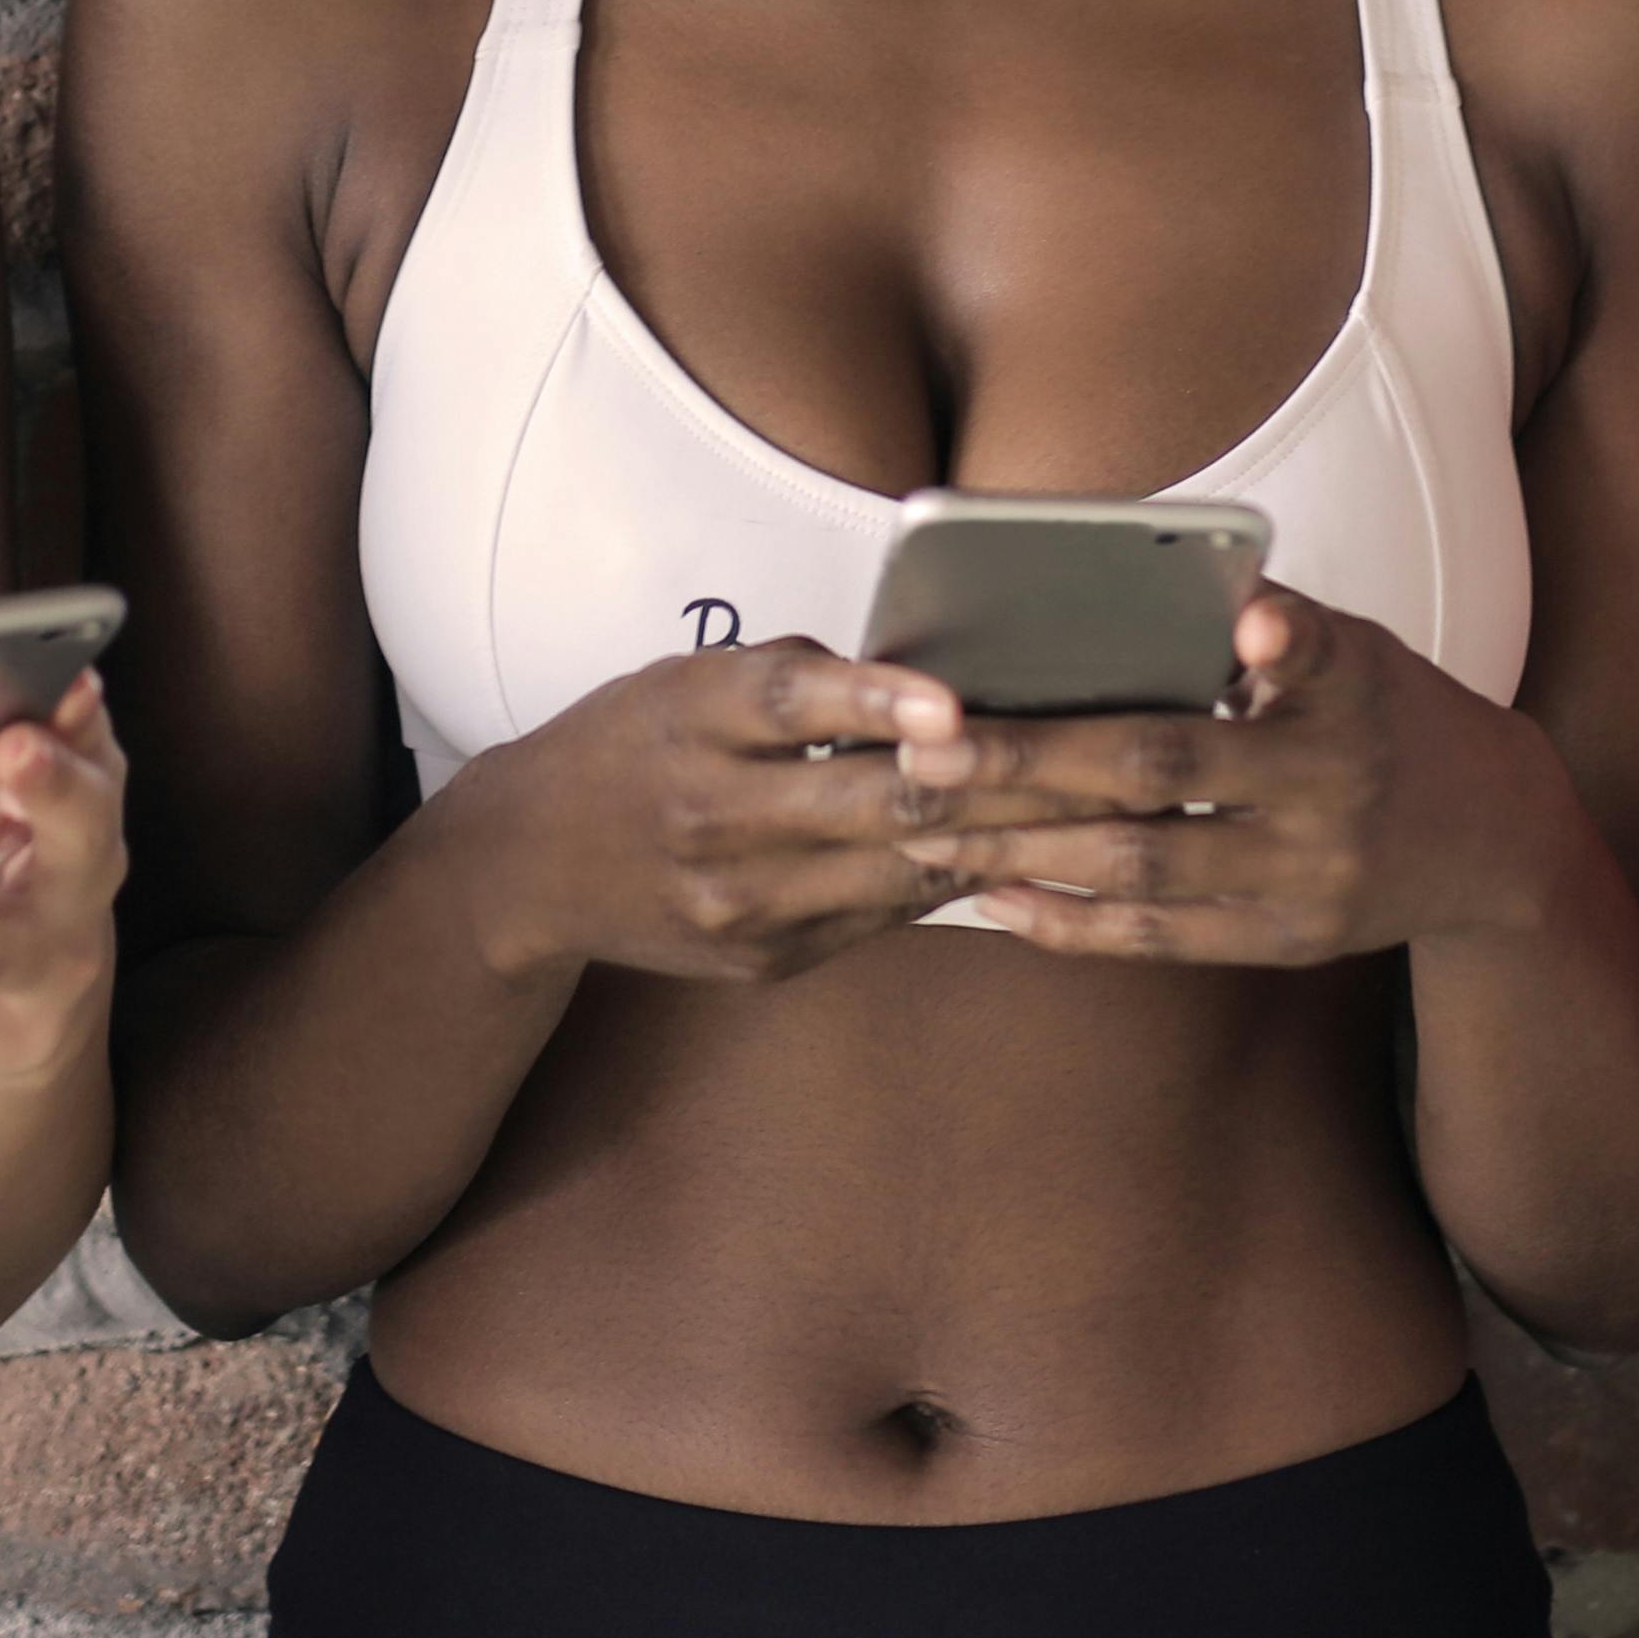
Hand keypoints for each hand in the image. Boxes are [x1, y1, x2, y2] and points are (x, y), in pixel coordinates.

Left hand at [0, 682, 127, 1089]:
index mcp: (90, 829)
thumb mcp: (42, 812)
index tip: (39, 710)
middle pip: (77, 853)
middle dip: (41, 798)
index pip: (100, 775)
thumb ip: (38, 744)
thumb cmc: (15, 875)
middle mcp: (80, 904)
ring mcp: (32, 981)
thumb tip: (27, 671)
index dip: (73, 748)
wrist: (28, 1013)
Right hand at [438, 642, 1072, 990]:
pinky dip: (954, 884)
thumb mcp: (690, 680)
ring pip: (896, 871)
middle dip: (1004, 787)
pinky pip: (881, 917)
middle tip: (1109, 767)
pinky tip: (1027, 863)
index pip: (791, 700)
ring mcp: (737, 902)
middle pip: (872, 802)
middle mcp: (711, 814)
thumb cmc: (634, 742)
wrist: (529, 863)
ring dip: (1006, 844)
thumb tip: (939, 686)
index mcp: (692, 717)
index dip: (877, 701)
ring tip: (1102, 819)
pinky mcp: (761, 959)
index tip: (955, 707)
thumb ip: (802, 678)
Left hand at [925, 582, 1551, 967]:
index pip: (1308, 655)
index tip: (1252, 624)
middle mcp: (1332, 787)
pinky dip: (1070, 921)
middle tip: (929, 748)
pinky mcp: (1288, 942)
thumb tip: (1148, 574)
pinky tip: (993, 896)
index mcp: (1349, 695)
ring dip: (1026, 847)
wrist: (1494, 839)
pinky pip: (1162, 938)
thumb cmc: (1390, 715)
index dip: (1278, 637)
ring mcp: (1310, 877)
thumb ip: (1267, 622)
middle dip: (1036, 761)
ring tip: (931, 825)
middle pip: (1167, 773)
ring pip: (1147, 866)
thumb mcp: (1358, 650)